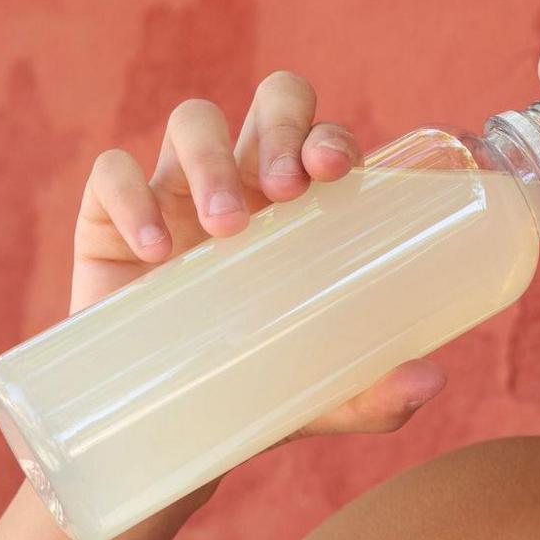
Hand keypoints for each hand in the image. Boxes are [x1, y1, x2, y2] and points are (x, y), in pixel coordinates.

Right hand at [68, 69, 446, 471]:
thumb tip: (431, 380)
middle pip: (270, 103)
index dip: (328, 136)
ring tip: (227, 229)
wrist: (161, 436)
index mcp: (302, 205)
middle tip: (286, 189)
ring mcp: (174, 192)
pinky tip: (154, 249)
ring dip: (212, 161)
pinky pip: (112, 174)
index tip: (335, 171)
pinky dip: (131, 197)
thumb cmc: (255, 390)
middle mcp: (244, 180)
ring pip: (192, 121)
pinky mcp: (108, 219)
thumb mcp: (322, 396)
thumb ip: (377, 394)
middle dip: (282, 127)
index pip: (321, 137)